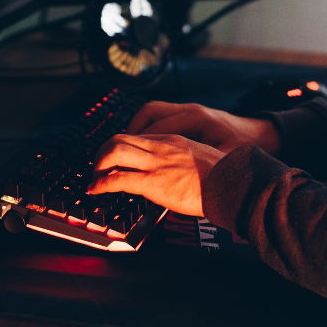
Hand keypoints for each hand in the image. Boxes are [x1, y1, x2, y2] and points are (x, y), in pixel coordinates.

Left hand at [88, 133, 224, 216]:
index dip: (121, 147)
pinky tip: (95, 190)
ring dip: (99, 165)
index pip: (138, 136)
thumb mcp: (201, 160)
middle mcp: (161, 146)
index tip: (116, 159)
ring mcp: (156, 163)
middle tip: (99, 167)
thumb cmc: (223, 178)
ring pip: (114, 152)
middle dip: (103, 152)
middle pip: (119, 138)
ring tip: (95, 178)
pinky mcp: (153, 182)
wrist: (231, 184)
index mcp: (173, 140)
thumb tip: (177, 175)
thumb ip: (184, 162)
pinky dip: (101, 184)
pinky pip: (118, 179)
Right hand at [127, 101, 280, 155]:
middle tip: (112, 157)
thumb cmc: (243, 150)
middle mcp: (189, 111)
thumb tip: (172, 183)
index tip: (120, 166)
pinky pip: (159, 116)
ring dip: (135, 130)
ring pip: (150, 112)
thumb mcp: (221, 163)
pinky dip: (147, 128)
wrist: (261, 136)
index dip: (138, 146)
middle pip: (148, 114)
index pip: (157, 129)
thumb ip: (195, 169)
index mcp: (197, 121)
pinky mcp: (189, 114)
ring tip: (124, 150)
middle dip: (128, 135)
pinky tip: (143, 146)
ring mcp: (188, 110)